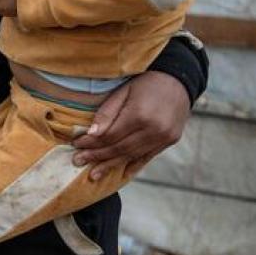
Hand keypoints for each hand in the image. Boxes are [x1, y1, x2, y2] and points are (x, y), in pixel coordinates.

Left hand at [71, 71, 191, 180]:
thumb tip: (91, 134)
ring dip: (111, 165)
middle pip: (119, 149)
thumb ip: (107, 113)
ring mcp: (164, 137)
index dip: (91, 143)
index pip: (109, 136)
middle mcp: (154, 129)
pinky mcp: (170, 140)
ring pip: (132, 156)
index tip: (76, 145)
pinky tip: (119, 173)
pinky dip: (132, 165)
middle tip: (78, 161)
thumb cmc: (146, 83)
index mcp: (140, 115)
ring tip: (94, 174)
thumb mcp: (123, 91)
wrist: (179, 80)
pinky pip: (147, 157)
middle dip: (97, 157)